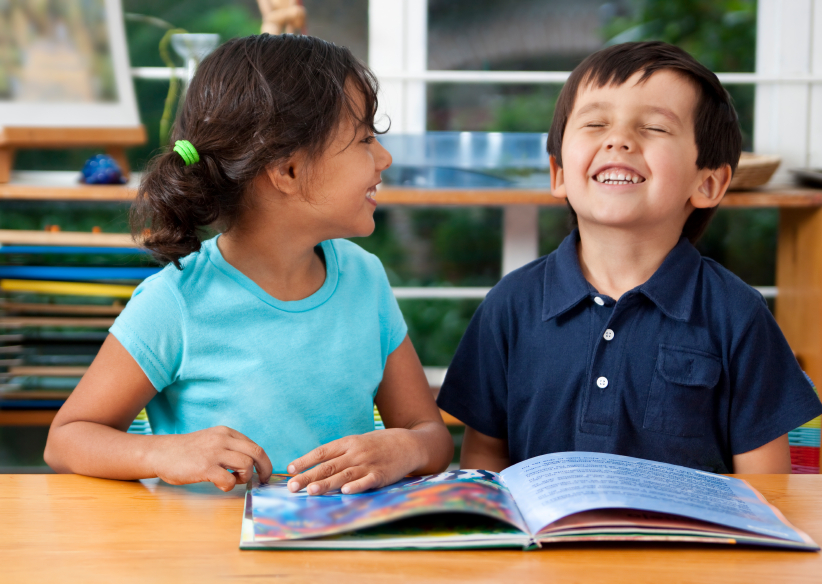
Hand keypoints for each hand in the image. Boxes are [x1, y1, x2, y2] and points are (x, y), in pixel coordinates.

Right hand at [148, 426, 272, 491]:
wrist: (160, 453)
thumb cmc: (187, 451)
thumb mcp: (212, 440)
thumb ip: (230, 447)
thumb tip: (251, 464)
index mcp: (227, 433)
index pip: (255, 446)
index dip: (264, 462)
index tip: (264, 473)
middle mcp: (223, 439)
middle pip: (257, 453)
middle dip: (265, 469)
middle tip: (262, 481)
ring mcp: (214, 453)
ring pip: (246, 465)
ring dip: (244, 478)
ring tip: (232, 480)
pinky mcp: (205, 467)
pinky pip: (229, 480)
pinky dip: (229, 486)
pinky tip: (219, 484)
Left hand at [286, 429, 426, 494]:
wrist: (408, 443)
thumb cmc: (379, 445)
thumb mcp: (358, 442)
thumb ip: (339, 453)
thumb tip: (314, 465)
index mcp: (348, 443)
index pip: (322, 452)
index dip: (305, 460)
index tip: (290, 469)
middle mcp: (356, 453)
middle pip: (328, 466)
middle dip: (308, 476)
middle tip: (292, 486)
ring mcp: (368, 464)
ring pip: (343, 474)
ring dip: (326, 484)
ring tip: (310, 491)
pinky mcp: (381, 475)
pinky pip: (367, 481)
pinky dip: (356, 486)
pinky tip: (345, 491)